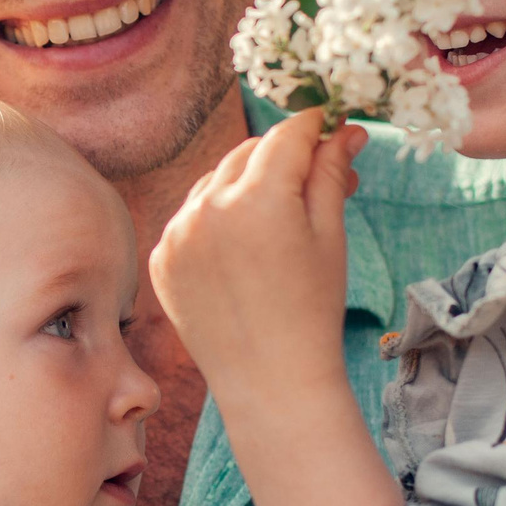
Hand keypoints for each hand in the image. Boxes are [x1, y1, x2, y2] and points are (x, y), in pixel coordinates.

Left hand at [151, 112, 363, 410]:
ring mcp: (177, 233)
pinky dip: (215, 216)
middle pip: (248, 153)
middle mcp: (208, 207)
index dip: (313, 125)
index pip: (287, 135)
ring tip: (280, 213)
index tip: (330, 124)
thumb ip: (331, 174)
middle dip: (282, 155)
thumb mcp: (329, 235)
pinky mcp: (160, 257)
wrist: (269, 381)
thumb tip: (345, 130)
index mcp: (258, 199)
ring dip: (245, 183)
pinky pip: (191, 216)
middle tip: (317, 171)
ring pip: (215, 180)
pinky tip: (243, 244)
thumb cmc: (311, 310)